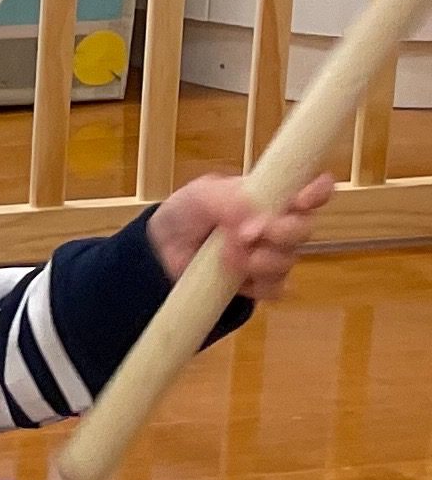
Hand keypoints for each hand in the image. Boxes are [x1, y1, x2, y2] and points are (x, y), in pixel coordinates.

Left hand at [147, 167, 333, 304]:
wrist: (162, 248)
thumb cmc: (188, 211)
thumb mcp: (203, 194)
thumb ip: (230, 200)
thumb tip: (254, 222)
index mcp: (273, 195)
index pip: (312, 190)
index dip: (317, 193)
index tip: (301, 200)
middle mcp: (280, 224)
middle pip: (305, 229)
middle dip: (283, 232)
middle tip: (251, 233)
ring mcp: (272, 255)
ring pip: (289, 261)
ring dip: (261, 260)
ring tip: (228, 256)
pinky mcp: (260, 284)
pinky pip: (276, 289)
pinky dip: (257, 284)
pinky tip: (235, 276)